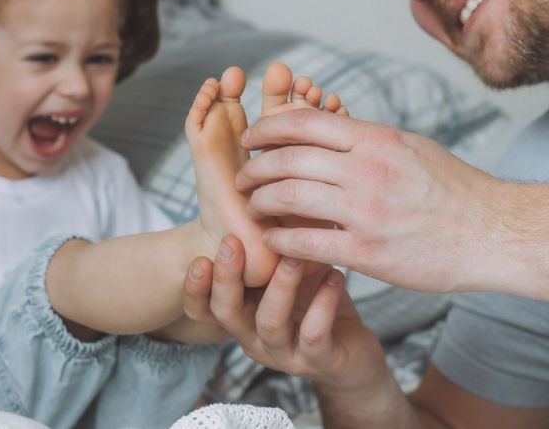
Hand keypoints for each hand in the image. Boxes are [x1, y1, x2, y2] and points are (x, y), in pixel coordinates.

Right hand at [184, 235, 388, 391]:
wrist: (353, 351)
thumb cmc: (313, 301)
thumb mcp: (286, 270)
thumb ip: (269, 246)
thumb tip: (260, 188)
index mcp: (240, 315)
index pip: (203, 308)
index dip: (195, 288)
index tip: (199, 257)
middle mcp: (253, 337)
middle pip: (226, 313)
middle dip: (226, 278)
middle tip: (231, 243)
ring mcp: (283, 352)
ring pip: (270, 322)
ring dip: (280, 286)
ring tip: (293, 256)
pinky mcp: (317, 361)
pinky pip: (313, 335)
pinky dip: (322, 304)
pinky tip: (334, 277)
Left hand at [236, 109, 510, 293]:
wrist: (494, 234)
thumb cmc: (455, 189)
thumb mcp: (411, 147)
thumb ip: (366, 140)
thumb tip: (329, 128)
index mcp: (375, 140)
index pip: (304, 123)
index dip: (268, 128)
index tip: (251, 137)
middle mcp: (367, 170)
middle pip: (287, 159)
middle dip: (254, 167)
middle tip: (242, 176)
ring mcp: (365, 212)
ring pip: (288, 198)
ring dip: (259, 201)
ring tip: (251, 206)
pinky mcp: (367, 252)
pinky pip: (306, 243)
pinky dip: (280, 240)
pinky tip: (272, 241)